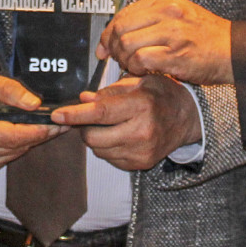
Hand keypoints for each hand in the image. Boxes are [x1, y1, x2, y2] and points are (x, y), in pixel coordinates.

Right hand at [0, 71, 64, 173]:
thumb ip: (9, 90)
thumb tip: (35, 104)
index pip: (12, 135)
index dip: (36, 130)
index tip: (56, 121)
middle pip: (18, 146)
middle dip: (41, 134)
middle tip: (61, 122)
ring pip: (17, 152)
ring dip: (34, 139)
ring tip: (48, 125)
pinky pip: (11, 156)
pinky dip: (22, 145)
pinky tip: (28, 133)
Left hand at [51, 74, 201, 170]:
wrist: (188, 119)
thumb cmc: (162, 95)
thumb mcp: (138, 82)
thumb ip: (109, 92)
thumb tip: (83, 100)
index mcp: (140, 106)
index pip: (100, 113)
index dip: (76, 114)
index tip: (57, 114)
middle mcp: (141, 132)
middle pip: (93, 137)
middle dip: (84, 126)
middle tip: (90, 117)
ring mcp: (141, 151)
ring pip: (98, 150)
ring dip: (96, 137)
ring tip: (111, 125)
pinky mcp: (140, 164)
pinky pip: (110, 158)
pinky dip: (108, 147)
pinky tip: (121, 135)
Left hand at [97, 0, 233, 84]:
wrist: (234, 51)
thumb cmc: (205, 37)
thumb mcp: (179, 16)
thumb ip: (149, 20)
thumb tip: (115, 34)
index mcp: (165, 0)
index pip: (123, 14)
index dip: (108, 33)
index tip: (104, 47)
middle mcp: (167, 12)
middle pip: (120, 28)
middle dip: (112, 47)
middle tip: (116, 59)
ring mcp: (171, 33)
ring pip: (127, 44)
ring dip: (124, 60)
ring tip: (132, 66)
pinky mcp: (175, 54)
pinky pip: (140, 60)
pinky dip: (136, 68)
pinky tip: (144, 71)